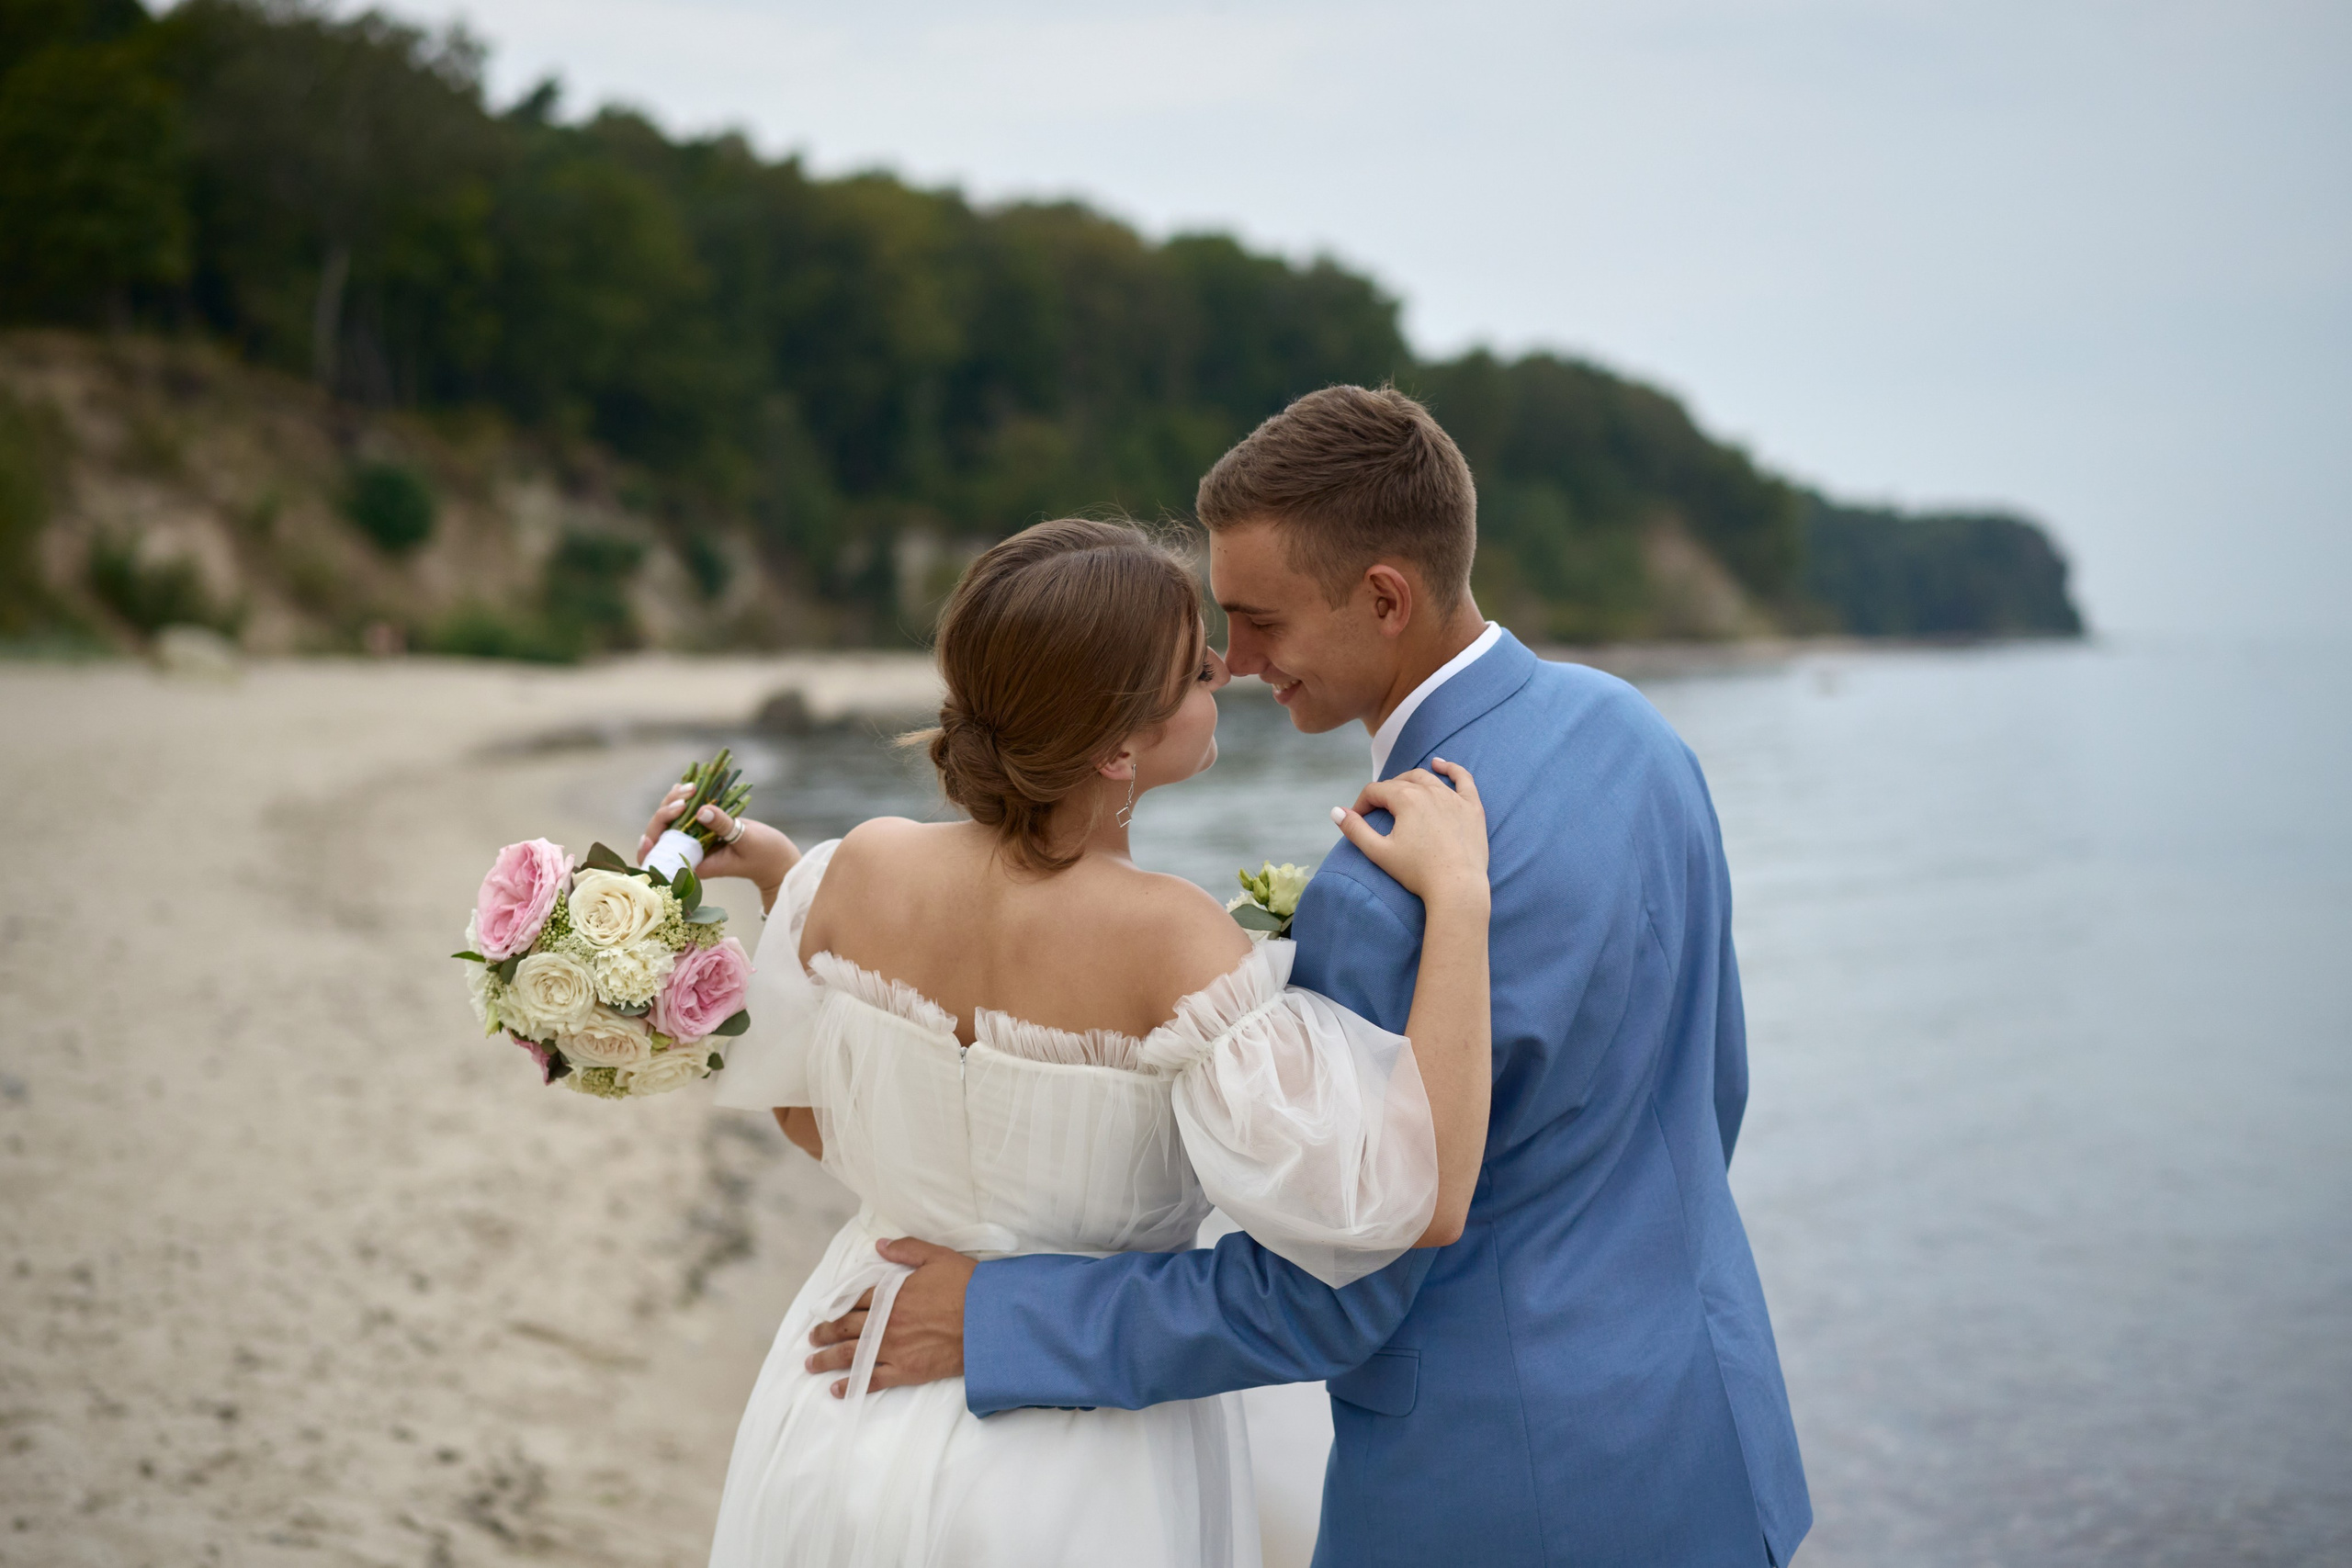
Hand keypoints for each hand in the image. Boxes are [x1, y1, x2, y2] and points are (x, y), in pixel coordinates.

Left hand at [637, 782, 799, 909]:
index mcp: (695, 864)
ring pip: (673, 819)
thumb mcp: (745, 841)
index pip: (661, 858)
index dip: (649, 848)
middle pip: (662, 832)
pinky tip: (686, 785)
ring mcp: (697, 838)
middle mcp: (690, 852)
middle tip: (686, 793)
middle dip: (666, 811)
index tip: (650, 835)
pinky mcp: (705, 827)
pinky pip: (689, 812)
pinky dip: (687, 798)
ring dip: (676, 800)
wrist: (778, 858)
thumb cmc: (765, 856)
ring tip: (690, 785)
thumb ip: (723, 826)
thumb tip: (701, 810)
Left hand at [804, 1238, 973, 1396]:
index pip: (855, 1300)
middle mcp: (886, 1323)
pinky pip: (872, 1380)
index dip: (837, 1306)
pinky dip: (852, 1385)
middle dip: (825, 1333)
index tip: (823, 1313)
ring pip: (852, 1354)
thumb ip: (905, 1250)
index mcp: (892, 1295)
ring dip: (828, 1359)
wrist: (989, 1320)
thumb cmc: (966, 1286)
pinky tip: (837, 1389)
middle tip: (812, 1339)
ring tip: (812, 1364)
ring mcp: (894, 1348)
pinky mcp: (906, 1370)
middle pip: (847, 1328)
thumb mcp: (936, 1257)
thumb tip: (879, 1245)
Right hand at [1334, 758, 1487, 908]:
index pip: (1376, 791)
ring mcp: (1454, 797)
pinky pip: (1463, 779)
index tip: (1357, 819)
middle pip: (1401, 782)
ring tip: (1401, 788)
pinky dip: (1451, 768)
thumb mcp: (1379, 852)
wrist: (1457, 887)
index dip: (1362, 803)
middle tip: (1379, 811)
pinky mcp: (1472, 807)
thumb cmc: (1417, 872)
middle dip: (1385, 793)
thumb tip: (1335, 811)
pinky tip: (1440, 764)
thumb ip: (1355, 829)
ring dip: (1410, 780)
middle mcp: (1430, 791)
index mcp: (1406, 799)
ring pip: (1427, 778)